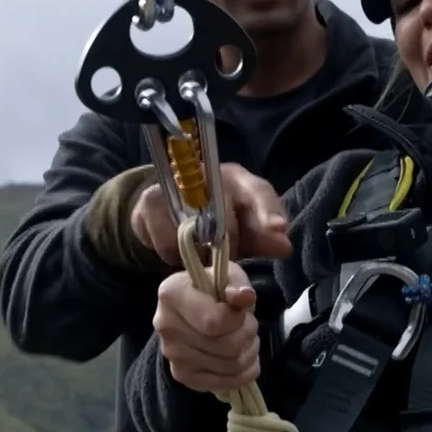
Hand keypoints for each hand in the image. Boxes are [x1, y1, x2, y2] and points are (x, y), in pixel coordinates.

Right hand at [131, 162, 291, 266]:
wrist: (168, 208)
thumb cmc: (218, 217)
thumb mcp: (245, 226)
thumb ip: (265, 237)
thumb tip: (284, 246)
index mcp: (237, 179)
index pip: (257, 190)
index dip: (268, 210)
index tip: (278, 229)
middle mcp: (205, 175)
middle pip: (223, 214)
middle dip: (230, 242)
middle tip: (231, 257)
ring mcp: (174, 186)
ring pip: (192, 231)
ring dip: (200, 253)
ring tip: (202, 254)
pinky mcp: (148, 204)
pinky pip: (166, 243)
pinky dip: (175, 255)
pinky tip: (179, 250)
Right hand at [154, 263, 261, 393]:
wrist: (194, 309)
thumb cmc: (214, 289)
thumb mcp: (228, 275)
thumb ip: (237, 284)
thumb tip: (245, 297)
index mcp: (172, 294)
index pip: (214, 322)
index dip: (238, 319)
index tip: (240, 310)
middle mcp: (165, 326)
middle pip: (225, 347)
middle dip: (248, 336)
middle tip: (249, 326)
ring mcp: (172, 355)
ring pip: (229, 366)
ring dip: (249, 353)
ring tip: (246, 340)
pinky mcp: (181, 375)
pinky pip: (224, 383)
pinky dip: (243, 374)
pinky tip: (243, 359)